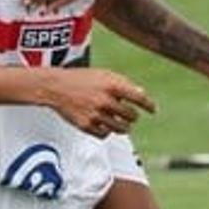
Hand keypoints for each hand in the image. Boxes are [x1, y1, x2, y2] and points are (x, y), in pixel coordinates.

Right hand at [39, 68, 155, 137]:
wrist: (56, 86)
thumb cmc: (82, 79)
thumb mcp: (104, 74)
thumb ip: (123, 84)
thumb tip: (142, 95)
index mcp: (112, 85)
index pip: (139, 98)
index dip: (149, 105)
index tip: (152, 110)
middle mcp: (105, 100)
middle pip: (132, 116)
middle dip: (133, 116)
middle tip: (130, 115)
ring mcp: (95, 114)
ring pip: (121, 128)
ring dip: (124, 126)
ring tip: (121, 123)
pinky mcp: (86, 126)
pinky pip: (105, 135)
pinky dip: (107, 131)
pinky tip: (105, 125)